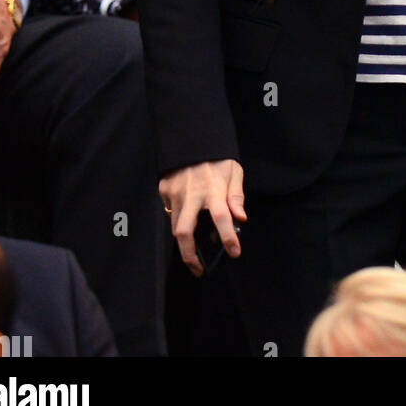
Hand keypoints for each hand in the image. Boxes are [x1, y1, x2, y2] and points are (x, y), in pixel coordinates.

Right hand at [160, 159, 245, 275]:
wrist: (192, 137)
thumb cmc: (217, 158)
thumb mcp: (233, 171)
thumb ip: (236, 196)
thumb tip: (241, 218)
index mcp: (214, 188)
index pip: (222, 218)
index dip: (229, 238)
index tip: (234, 252)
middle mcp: (192, 193)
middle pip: (185, 233)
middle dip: (189, 255)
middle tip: (198, 268)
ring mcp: (175, 193)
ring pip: (175, 227)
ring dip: (185, 241)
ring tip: (194, 249)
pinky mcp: (164, 190)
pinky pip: (170, 213)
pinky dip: (179, 220)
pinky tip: (188, 217)